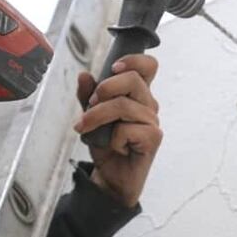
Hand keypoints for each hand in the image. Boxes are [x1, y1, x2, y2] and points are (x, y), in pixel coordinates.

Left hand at [72, 54, 161, 207]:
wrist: (111, 177)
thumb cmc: (106, 144)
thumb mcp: (90, 116)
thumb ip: (87, 96)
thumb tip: (84, 75)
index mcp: (138, 94)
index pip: (148, 66)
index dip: (133, 60)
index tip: (113, 68)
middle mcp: (148, 104)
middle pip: (133, 80)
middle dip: (105, 88)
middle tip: (90, 104)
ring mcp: (152, 121)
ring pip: (123, 106)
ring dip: (97, 116)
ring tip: (86, 128)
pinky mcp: (153, 138)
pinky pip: (126, 130)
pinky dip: (112, 139)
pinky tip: (114, 147)